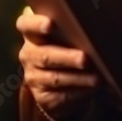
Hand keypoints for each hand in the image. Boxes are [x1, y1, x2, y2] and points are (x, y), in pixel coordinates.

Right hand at [17, 6, 99, 120]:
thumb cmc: (71, 47)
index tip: (50, 24)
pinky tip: (92, 87)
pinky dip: (79, 91)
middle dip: (67, 57)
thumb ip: (73, 27)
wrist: (67, 82)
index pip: (26, 24)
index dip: (36, 24)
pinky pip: (62, 96)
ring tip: (95, 78)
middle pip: (45, 55)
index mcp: (32, 33)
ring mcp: (34, 77)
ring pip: (55, 78)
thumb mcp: (69, 35)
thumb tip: (95, 26)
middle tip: (84, 59)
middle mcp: (29, 54)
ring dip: (77, 78)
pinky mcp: (43, 97)